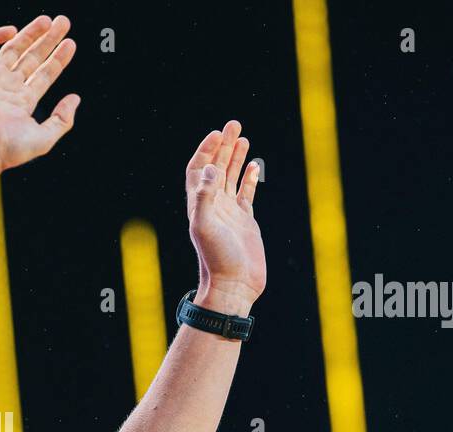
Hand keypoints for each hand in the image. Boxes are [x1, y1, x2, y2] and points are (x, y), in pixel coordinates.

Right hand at [0, 14, 79, 174]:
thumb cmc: (10, 149)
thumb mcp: (45, 137)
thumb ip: (62, 119)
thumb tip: (75, 98)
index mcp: (23, 103)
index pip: (44, 74)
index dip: (58, 59)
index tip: (71, 44)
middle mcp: (8, 89)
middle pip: (31, 58)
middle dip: (47, 40)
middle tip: (63, 22)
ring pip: (12, 49)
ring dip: (29, 33)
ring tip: (47, 20)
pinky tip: (12, 30)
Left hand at [185, 121, 265, 315]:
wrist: (234, 286)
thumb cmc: (217, 260)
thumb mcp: (205, 227)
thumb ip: (205, 197)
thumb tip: (210, 169)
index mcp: (199, 205)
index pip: (198, 170)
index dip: (205, 151)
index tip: (216, 133)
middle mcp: (212, 207)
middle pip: (215, 168)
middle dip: (223, 146)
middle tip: (233, 124)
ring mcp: (229, 214)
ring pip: (231, 178)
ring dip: (235, 158)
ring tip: (242, 137)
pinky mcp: (245, 222)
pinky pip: (246, 195)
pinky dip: (249, 179)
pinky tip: (254, 165)